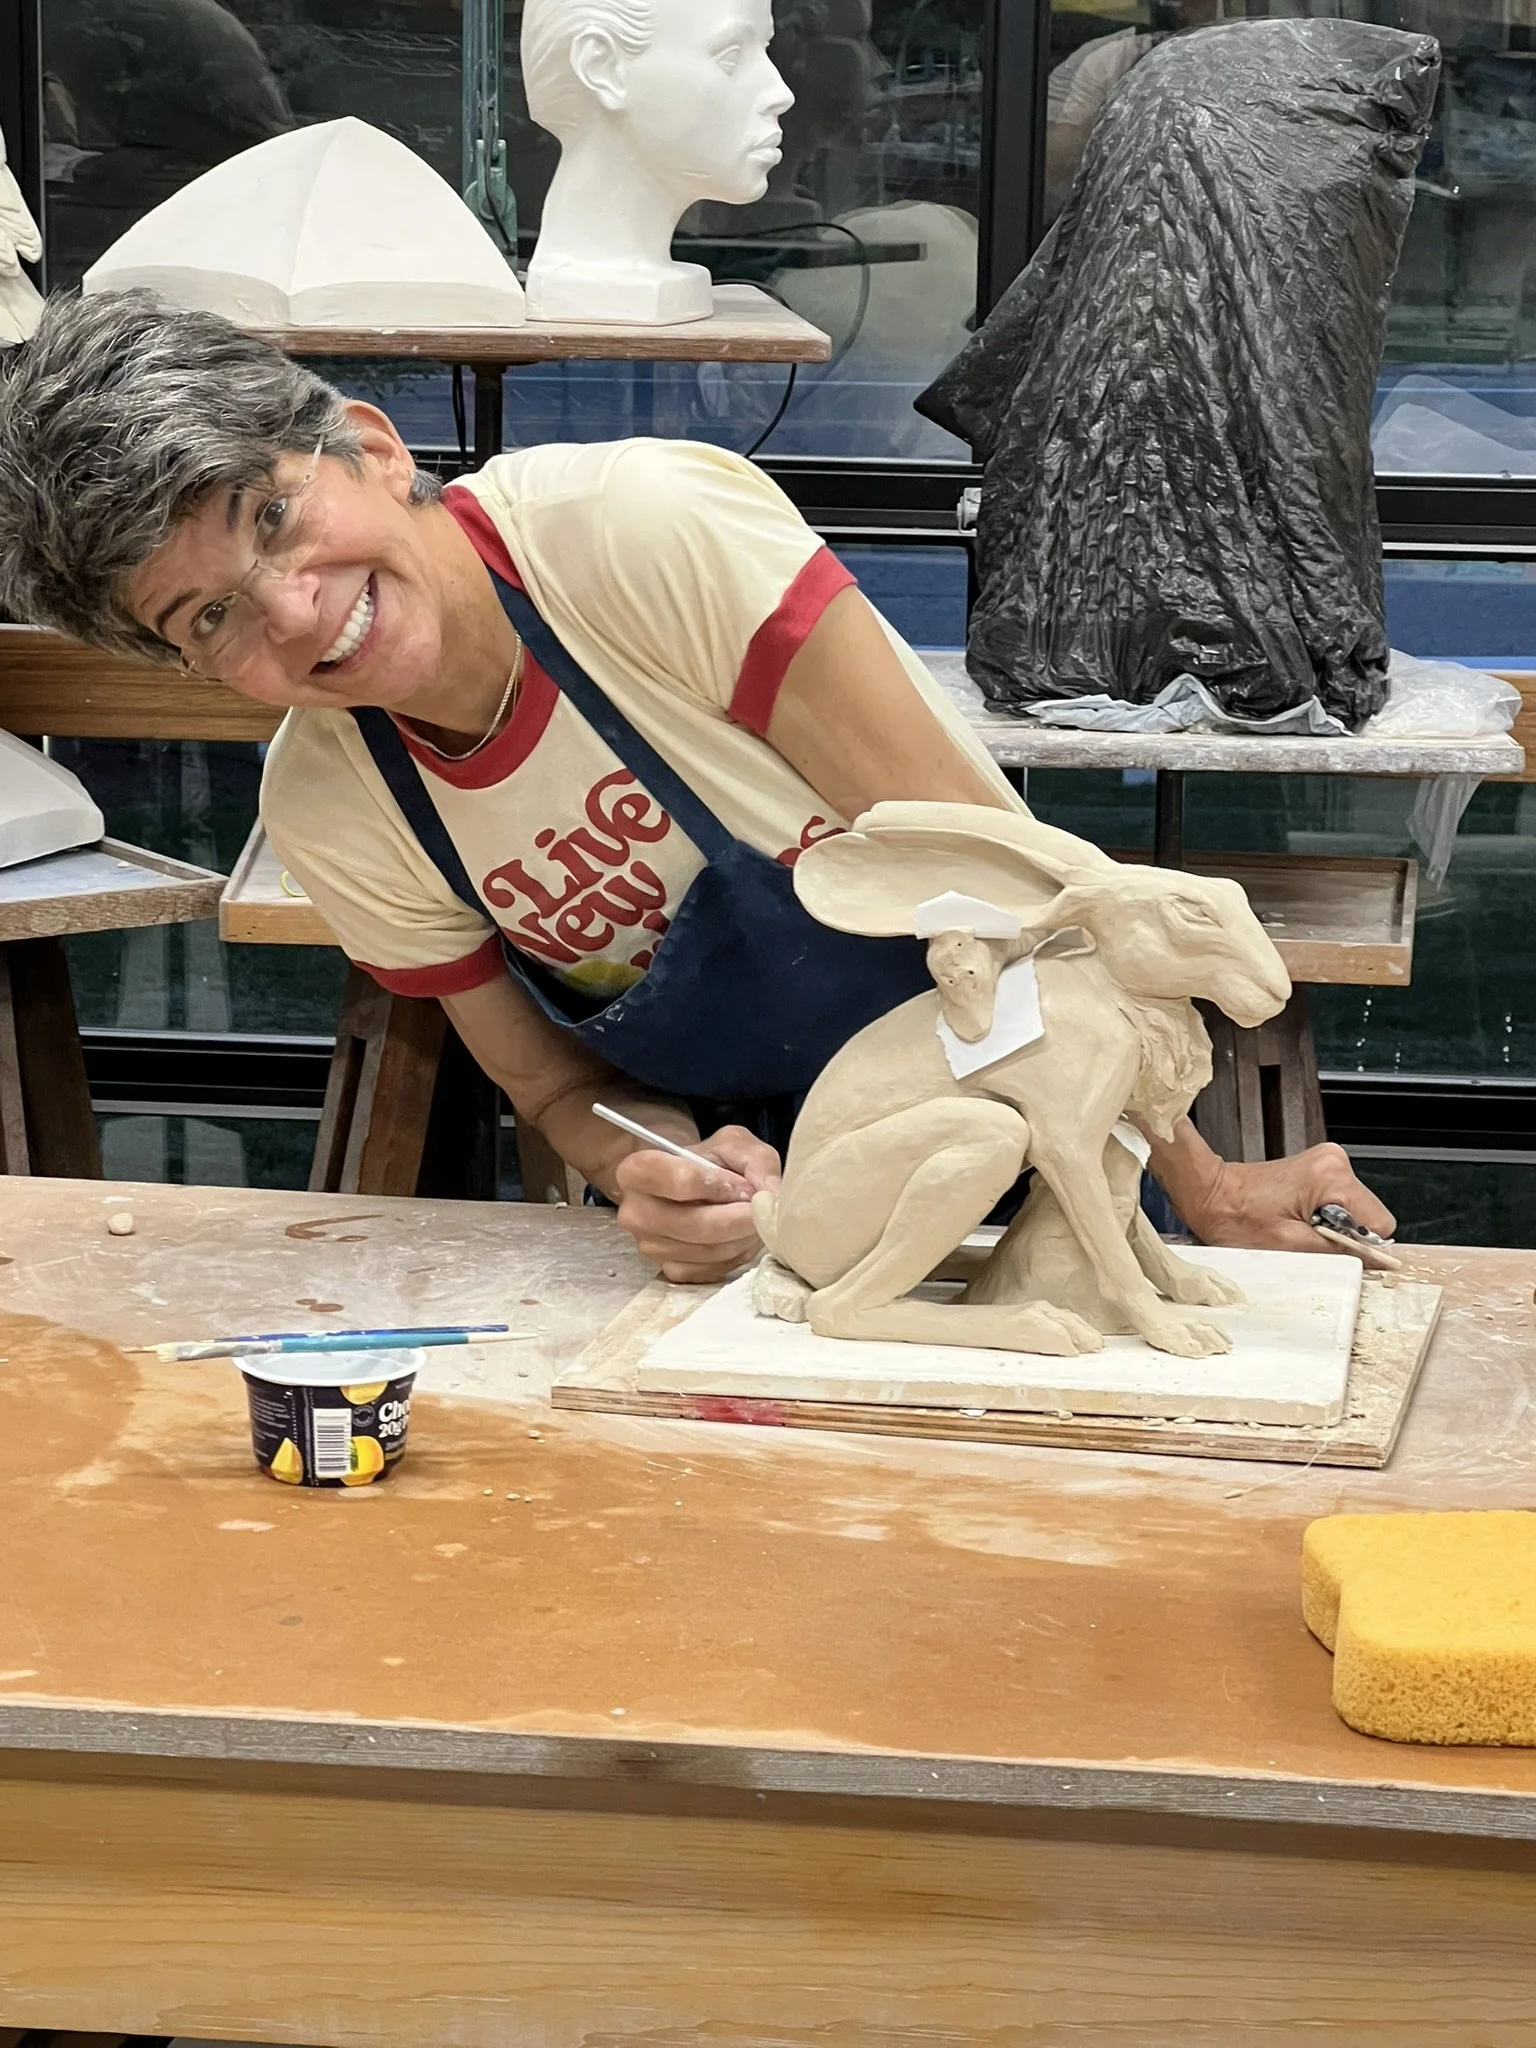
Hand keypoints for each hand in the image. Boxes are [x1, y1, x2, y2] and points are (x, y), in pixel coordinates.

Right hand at [614, 1125, 780, 1284]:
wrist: (691, 1186)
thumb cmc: (710, 1161)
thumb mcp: (733, 1145)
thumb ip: (755, 1160)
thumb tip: (771, 1195)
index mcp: (637, 1172)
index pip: (679, 1182)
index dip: (718, 1184)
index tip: (739, 1184)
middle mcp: (635, 1213)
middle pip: (696, 1224)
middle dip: (739, 1218)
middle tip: (761, 1209)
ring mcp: (650, 1247)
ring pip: (708, 1250)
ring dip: (742, 1237)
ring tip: (753, 1219)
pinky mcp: (670, 1270)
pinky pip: (712, 1269)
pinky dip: (736, 1254)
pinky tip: (741, 1237)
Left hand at [1182, 1142, 1396, 1257]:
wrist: (1210, 1195)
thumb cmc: (1236, 1217)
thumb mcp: (1291, 1245)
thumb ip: (1338, 1252)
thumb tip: (1374, 1261)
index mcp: (1331, 1175)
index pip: (1379, 1222)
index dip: (1362, 1245)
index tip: (1337, 1252)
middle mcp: (1333, 1162)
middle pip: (1367, 1215)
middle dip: (1343, 1235)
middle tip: (1307, 1238)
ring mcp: (1326, 1163)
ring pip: (1353, 1211)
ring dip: (1330, 1228)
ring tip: (1296, 1227)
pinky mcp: (1317, 1170)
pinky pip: (1337, 1203)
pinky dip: (1322, 1218)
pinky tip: (1296, 1219)